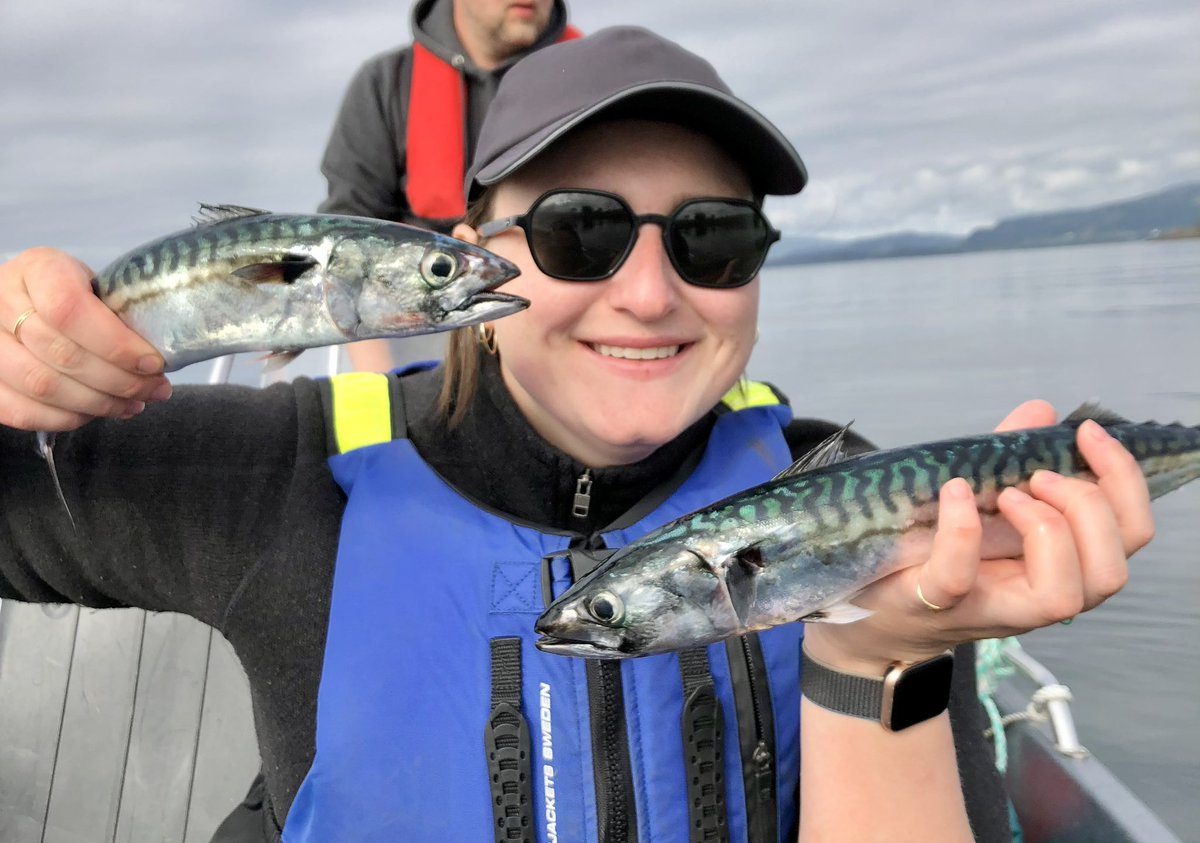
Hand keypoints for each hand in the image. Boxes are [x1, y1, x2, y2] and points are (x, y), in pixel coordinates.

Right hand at [0, 248, 171, 431]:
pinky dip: (67, 419)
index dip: (116, 344)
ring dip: (98, 404)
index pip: (70, 310)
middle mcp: (1, 302)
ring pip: (42, 386)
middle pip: (62, 354)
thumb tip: (157, 363)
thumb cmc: (73, 295)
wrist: (25, 303)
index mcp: (37, 270)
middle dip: (119, 381)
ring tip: (132, 404)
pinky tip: (96, 413)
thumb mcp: (96, 287)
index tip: (153, 363)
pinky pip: (22, 411)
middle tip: (154, 390)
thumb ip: (118, 316)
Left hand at [803, 399, 1155, 673]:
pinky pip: (958, 577)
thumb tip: (1040, 412)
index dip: (1123, 481)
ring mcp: (989, 607)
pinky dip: (961, 530)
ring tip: (1007, 494)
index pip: (1130, 534)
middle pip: (1111, 569)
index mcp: (1061, 565)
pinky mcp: (933, 603)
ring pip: (1064, 594)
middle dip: (1088, 509)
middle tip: (1038, 477)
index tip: (1087, 433)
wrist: (872, 610)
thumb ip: (1011, 459)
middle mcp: (1038, 596)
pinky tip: (955, 492)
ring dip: (1047, 529)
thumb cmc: (935, 554)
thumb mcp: (981, 504)